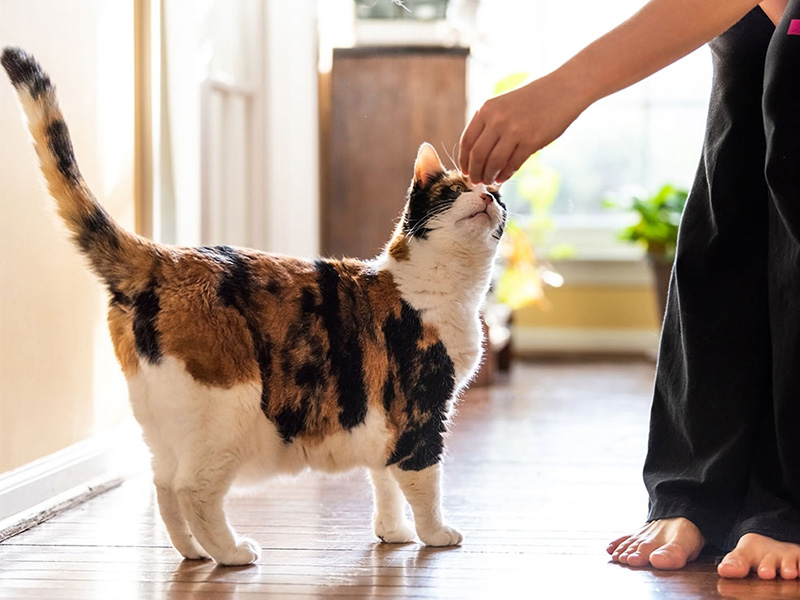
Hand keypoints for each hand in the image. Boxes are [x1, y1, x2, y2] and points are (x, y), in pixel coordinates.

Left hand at [458, 71, 586, 183]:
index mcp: (487, 109)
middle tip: (475, 181)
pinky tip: (503, 178)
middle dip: (474, 172)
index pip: (467, 141)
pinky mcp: (531, 141)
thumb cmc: (532, 99)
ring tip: (489, 181)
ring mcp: (514, 130)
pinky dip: (505, 174)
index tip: (464, 171)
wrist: (563, 89)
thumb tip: (476, 155)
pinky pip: (513, 164)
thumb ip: (489, 124)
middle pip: (478, 155)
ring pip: (494, 163)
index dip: (464, 160)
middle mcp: (497, 119)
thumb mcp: (503, 104)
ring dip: (489, 176)